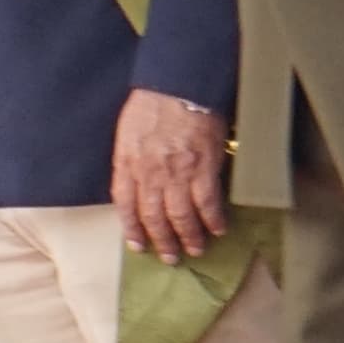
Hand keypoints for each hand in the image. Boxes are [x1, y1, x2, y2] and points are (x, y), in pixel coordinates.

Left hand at [112, 89, 231, 265]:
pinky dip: (212, 220)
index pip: (125, 205)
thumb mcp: (128, 132)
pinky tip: (217, 229)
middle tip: (170, 257)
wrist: (179, 84)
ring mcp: (176, 173)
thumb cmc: (152, 102)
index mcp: (127, 163)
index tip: (138, 245)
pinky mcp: (203, 168)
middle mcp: (149, 173)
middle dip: (162, 241)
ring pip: (180, 216)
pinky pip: (207, 203)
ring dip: (188, 237)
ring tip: (195, 250)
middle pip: (153, 217)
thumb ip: (130, 158)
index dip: (132, 228)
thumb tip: (135, 180)